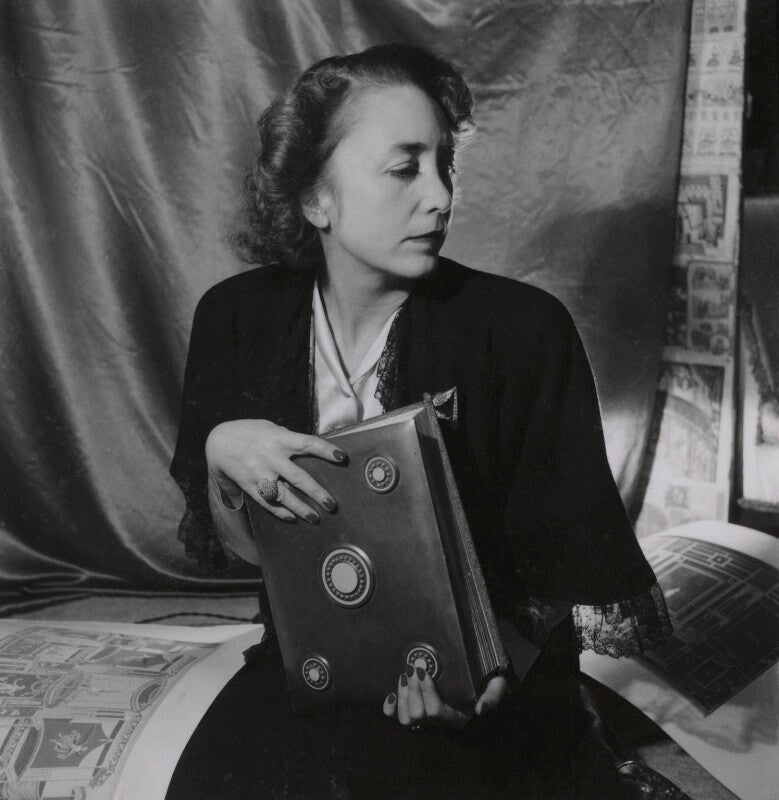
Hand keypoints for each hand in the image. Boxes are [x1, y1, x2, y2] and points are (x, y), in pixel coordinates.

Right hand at [205, 419, 346, 522]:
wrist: (218, 442)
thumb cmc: (249, 432)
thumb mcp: (270, 428)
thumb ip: (288, 439)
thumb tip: (309, 449)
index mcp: (279, 438)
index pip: (308, 443)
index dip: (326, 450)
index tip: (342, 458)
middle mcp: (270, 457)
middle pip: (298, 477)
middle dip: (317, 492)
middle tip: (332, 505)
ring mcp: (259, 473)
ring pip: (282, 495)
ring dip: (300, 508)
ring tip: (316, 518)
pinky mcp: (249, 485)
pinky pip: (266, 502)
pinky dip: (279, 511)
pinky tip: (292, 518)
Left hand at [382, 665, 506, 729]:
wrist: (477, 678)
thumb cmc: (486, 681)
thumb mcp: (496, 685)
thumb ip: (493, 695)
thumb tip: (480, 709)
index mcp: (457, 718)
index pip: (436, 712)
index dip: (427, 692)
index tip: (424, 671)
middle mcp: (439, 723)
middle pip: (418, 714)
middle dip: (412, 690)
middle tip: (412, 667)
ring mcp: (424, 719)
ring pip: (406, 718)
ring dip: (402, 696)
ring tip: (404, 675)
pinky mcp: (413, 711)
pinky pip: (396, 718)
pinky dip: (391, 709)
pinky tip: (390, 694)